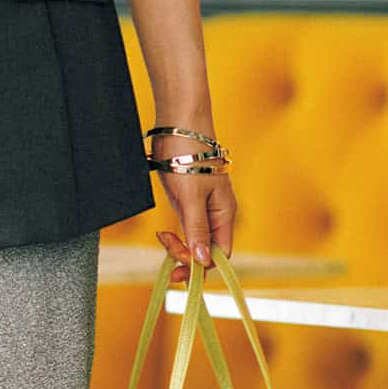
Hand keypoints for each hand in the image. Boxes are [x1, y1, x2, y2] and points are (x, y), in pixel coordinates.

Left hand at [152, 142, 237, 284]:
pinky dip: (176, 232)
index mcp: (225, 214)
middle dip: (187, 256)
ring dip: (179, 244)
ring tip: (162, 237)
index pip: (219, 255)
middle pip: (206, 248)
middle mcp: (218, 213)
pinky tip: (163, 232)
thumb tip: (203, 260)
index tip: (176, 266)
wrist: (178, 122)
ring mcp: (204, 205)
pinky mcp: (190, 197)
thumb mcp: (191, 195)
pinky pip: (187, 224)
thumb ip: (197, 228)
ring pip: (195, 238)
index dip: (198, 265)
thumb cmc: (188, 155)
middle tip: (165, 246)